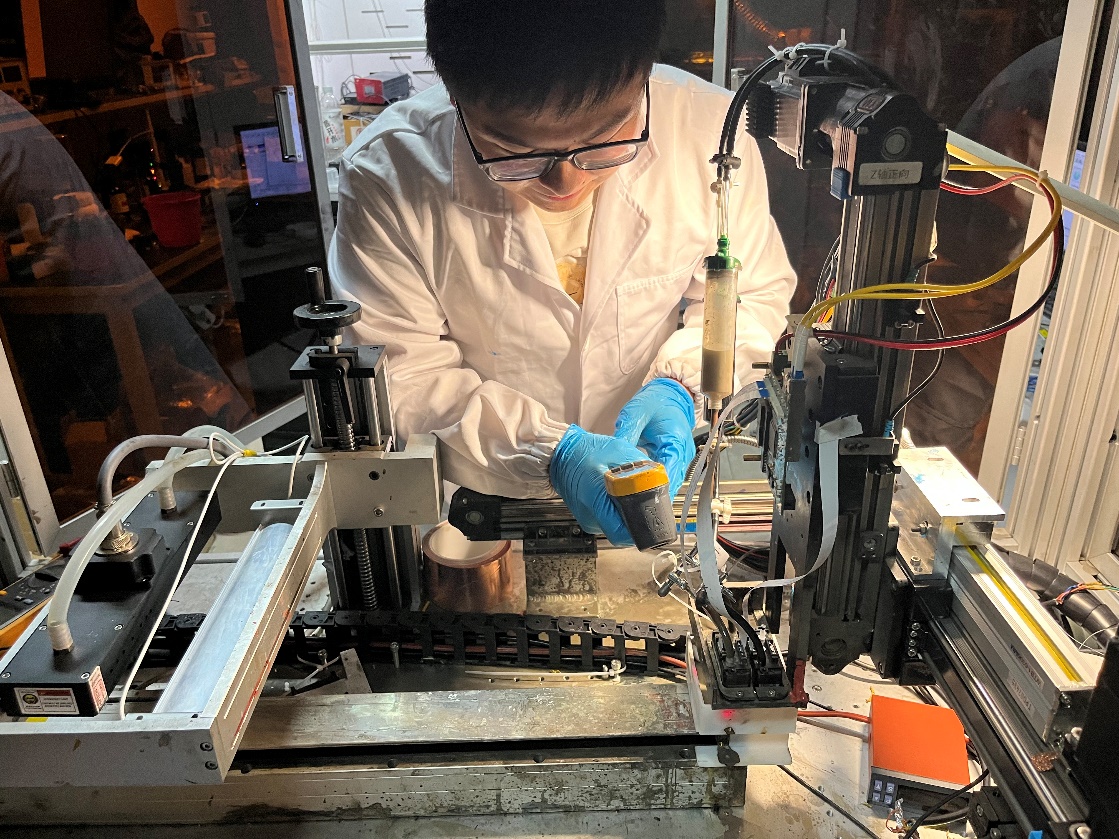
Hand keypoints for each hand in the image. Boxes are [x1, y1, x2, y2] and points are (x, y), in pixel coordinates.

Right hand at [549, 425, 646, 545]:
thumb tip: (663, 487)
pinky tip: (618, 496)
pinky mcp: (589, 518)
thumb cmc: (586, 451)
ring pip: (618, 527)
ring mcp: (589, 520)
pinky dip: (619, 511)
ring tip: (631, 495)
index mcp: (597, 501)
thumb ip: (643, 472)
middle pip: (624, 532)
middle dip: (640, 520)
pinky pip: (610, 521)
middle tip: (649, 504)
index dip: (644, 528)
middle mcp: (591, 518)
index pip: (625, 533)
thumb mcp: (621, 454)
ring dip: (629, 515)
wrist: (561, 454)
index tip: (655, 518)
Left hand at [614, 378, 696, 496]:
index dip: (653, 489)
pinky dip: (657, 483)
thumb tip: (614, 457)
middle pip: (671, 483)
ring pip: (670, 482)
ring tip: (637, 503)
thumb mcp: (635, 414)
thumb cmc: (655, 401)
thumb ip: (626, 435)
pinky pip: (668, 476)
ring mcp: (681, 456)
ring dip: (656, 491)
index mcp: (675, 441)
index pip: (667, 473)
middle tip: (634, 508)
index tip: (638, 501)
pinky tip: (642, 491)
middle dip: (653, 495)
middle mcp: (682, 452)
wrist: (670, 393)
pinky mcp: (676, 458)